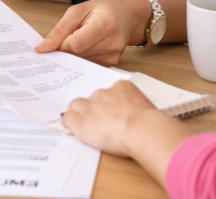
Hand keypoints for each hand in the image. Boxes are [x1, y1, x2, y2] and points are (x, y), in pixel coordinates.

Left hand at [34, 0, 152, 65]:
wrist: (127, 16)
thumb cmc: (102, 9)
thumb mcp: (79, 10)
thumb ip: (60, 30)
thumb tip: (42, 48)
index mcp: (105, 23)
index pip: (75, 44)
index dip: (61, 45)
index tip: (52, 44)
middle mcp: (113, 42)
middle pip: (78, 56)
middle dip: (65, 51)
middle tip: (61, 43)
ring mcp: (114, 55)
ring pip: (81, 63)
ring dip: (73, 56)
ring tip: (77, 41)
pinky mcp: (112, 64)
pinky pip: (88, 66)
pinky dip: (81, 59)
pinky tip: (84, 48)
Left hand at [63, 80, 195, 186]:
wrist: (139, 128)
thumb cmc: (147, 121)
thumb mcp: (144, 106)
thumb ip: (134, 105)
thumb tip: (136, 113)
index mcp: (120, 86)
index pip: (108, 92)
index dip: (107, 104)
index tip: (111, 113)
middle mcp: (104, 92)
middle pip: (92, 98)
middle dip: (94, 109)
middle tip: (102, 123)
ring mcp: (90, 105)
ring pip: (77, 106)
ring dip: (81, 115)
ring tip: (89, 127)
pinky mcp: (79, 120)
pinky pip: (67, 118)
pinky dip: (69, 123)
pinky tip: (73, 129)